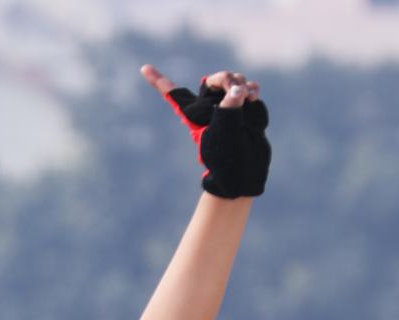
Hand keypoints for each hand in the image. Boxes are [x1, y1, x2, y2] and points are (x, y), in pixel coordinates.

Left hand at [142, 64, 270, 198]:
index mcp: (194, 116)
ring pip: (232, 81)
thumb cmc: (229, 160)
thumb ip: (229, 108)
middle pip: (213, 80)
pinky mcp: (243, 107)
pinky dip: (252, 89)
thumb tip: (238, 89)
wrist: (247, 171)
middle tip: (237, 90)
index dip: (159, 81)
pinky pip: (247, 89)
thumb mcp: (226, 135)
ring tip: (249, 97)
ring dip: (241, 83)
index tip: (143, 68)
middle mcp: (209, 109)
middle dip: (225, 79)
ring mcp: (227, 107)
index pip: (173, 95)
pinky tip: (255, 96)